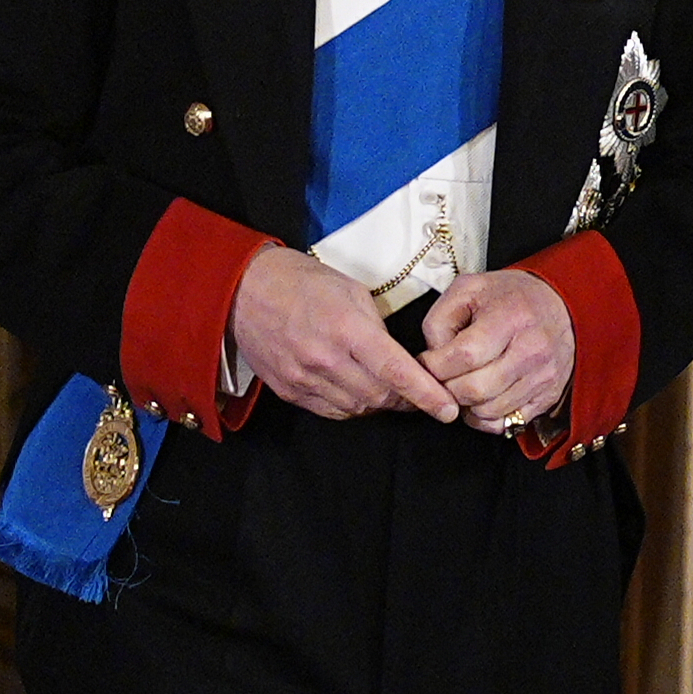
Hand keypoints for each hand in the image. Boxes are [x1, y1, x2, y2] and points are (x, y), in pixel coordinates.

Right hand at [227, 244, 460, 424]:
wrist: (245, 290)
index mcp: (346, 328)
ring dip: (379, 403)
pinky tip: (355, 389)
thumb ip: (379, 330)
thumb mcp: (352, 292)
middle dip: (405, 399)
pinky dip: (352, 405)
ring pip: (358, 408)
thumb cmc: (304, 283)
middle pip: (380, 397)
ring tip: (386, 388)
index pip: (396, 372)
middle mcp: (324, 358)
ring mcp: (303, 378)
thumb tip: (403, 361)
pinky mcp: (289, 390)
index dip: (426, 395)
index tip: (447, 410)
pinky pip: (332, 411)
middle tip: (417, 392)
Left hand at [422, 267, 573, 433]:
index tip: (430, 361)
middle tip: (445, 376)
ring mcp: (543, 377)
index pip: (463, 356)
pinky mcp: (549, 396)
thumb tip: (433, 361)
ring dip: (467, 404)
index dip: (436, 365)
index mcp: (510, 318)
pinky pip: (508, 423)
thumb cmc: (510, 298)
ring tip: (464, 384)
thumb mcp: (467, 290)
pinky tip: (484, 397)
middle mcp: (531, 351)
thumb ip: (440, 321)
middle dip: (448, 388)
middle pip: (474, 389)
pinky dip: (487, 417)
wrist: (562, 305)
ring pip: (488, 411)